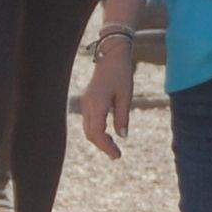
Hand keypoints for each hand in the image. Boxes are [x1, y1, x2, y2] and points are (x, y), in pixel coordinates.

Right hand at [79, 41, 133, 157]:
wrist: (111, 55)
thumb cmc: (121, 73)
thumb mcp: (125, 96)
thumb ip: (122, 117)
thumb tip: (122, 136)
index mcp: (97, 104)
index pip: (97, 134)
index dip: (106, 147)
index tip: (117, 156)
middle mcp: (88, 105)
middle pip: (90, 134)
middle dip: (102, 146)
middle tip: (116, 155)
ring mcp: (85, 103)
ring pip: (88, 128)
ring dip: (99, 139)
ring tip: (114, 146)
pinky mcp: (87, 100)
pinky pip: (89, 121)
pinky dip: (97, 131)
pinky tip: (108, 133)